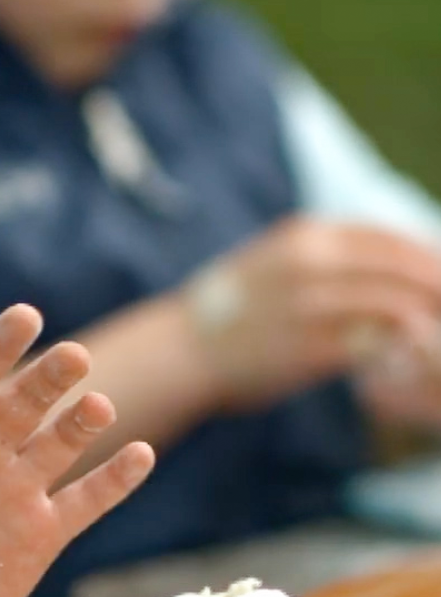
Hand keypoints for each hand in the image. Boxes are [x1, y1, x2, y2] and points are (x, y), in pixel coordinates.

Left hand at [0, 305, 154, 596]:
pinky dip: (114, 480)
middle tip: (74, 356)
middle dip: (47, 378)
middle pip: (22, 404)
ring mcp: (17, 491)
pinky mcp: (43, 533)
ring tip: (99, 404)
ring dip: (82, 423)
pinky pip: (86, 500)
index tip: (25, 316)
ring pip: (58, 443)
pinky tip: (140, 454)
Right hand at [182, 217, 440, 408]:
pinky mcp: (309, 346)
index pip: (390, 238)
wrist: (181, 350)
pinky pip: (377, 345)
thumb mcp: (273, 262)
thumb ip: (323, 259)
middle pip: (403, 267)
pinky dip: (400, 351)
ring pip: (398, 304)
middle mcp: (308, 261)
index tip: (439, 279)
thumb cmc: (230, 313)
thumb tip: (384, 268)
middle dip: (436, 288)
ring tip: (432, 337)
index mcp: (303, 236)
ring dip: (427, 322)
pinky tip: (404, 360)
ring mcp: (309, 303)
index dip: (427, 258)